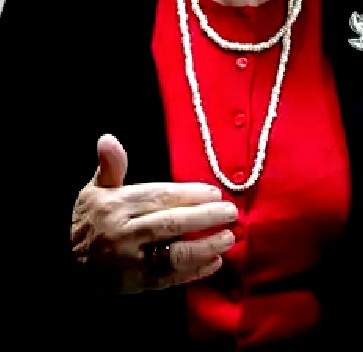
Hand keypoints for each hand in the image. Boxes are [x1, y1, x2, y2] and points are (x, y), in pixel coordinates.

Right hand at [70, 134, 238, 293]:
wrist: (69, 266)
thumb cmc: (92, 220)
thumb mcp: (96, 191)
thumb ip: (111, 166)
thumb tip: (108, 138)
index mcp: (114, 206)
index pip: (158, 197)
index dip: (189, 194)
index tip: (214, 192)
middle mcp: (122, 233)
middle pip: (170, 224)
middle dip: (204, 217)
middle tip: (231, 212)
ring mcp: (129, 262)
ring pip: (173, 254)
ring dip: (205, 246)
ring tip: (229, 237)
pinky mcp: (135, 285)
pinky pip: (169, 279)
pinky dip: (194, 272)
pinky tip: (215, 262)